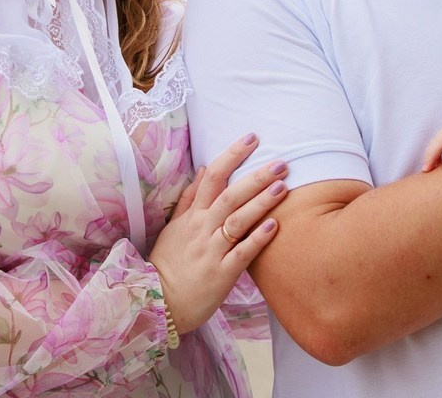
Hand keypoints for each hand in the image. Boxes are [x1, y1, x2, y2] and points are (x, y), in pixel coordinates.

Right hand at [148, 134, 287, 335]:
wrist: (158, 303)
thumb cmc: (168, 262)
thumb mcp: (174, 226)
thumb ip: (190, 198)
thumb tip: (202, 168)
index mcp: (193, 215)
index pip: (212, 176)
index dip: (232, 155)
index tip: (252, 138)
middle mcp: (203, 228)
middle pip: (230, 196)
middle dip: (256, 177)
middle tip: (281, 162)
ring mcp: (212, 251)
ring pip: (237, 221)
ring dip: (260, 203)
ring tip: (283, 187)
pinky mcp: (222, 274)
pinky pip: (242, 254)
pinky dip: (257, 239)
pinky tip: (275, 226)